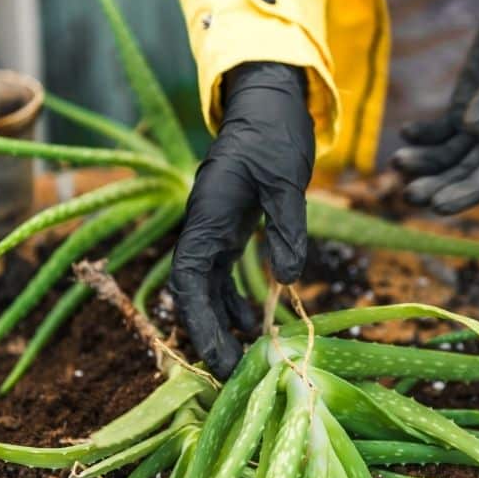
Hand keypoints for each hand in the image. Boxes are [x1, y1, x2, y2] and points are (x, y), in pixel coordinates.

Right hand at [170, 62, 313, 378]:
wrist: (268, 103)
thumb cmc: (274, 134)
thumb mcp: (286, 180)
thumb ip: (287, 228)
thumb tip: (289, 279)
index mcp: (207, 215)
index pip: (189, 280)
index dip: (201, 323)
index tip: (221, 359)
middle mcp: (203, 226)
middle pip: (193, 291)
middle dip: (208, 333)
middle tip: (233, 373)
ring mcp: (214, 228)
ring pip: (207, 286)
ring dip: (223, 321)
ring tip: (249, 354)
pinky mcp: (230, 228)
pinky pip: (224, 273)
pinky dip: (236, 300)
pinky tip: (255, 320)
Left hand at [392, 0, 478, 213]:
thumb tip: (472, 128)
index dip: (468, 192)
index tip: (438, 205)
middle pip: (470, 171)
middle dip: (440, 185)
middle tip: (408, 194)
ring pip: (453, 155)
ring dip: (426, 163)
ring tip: (397, 162)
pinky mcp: (468, 106)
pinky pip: (443, 131)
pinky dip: (424, 136)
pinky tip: (406, 134)